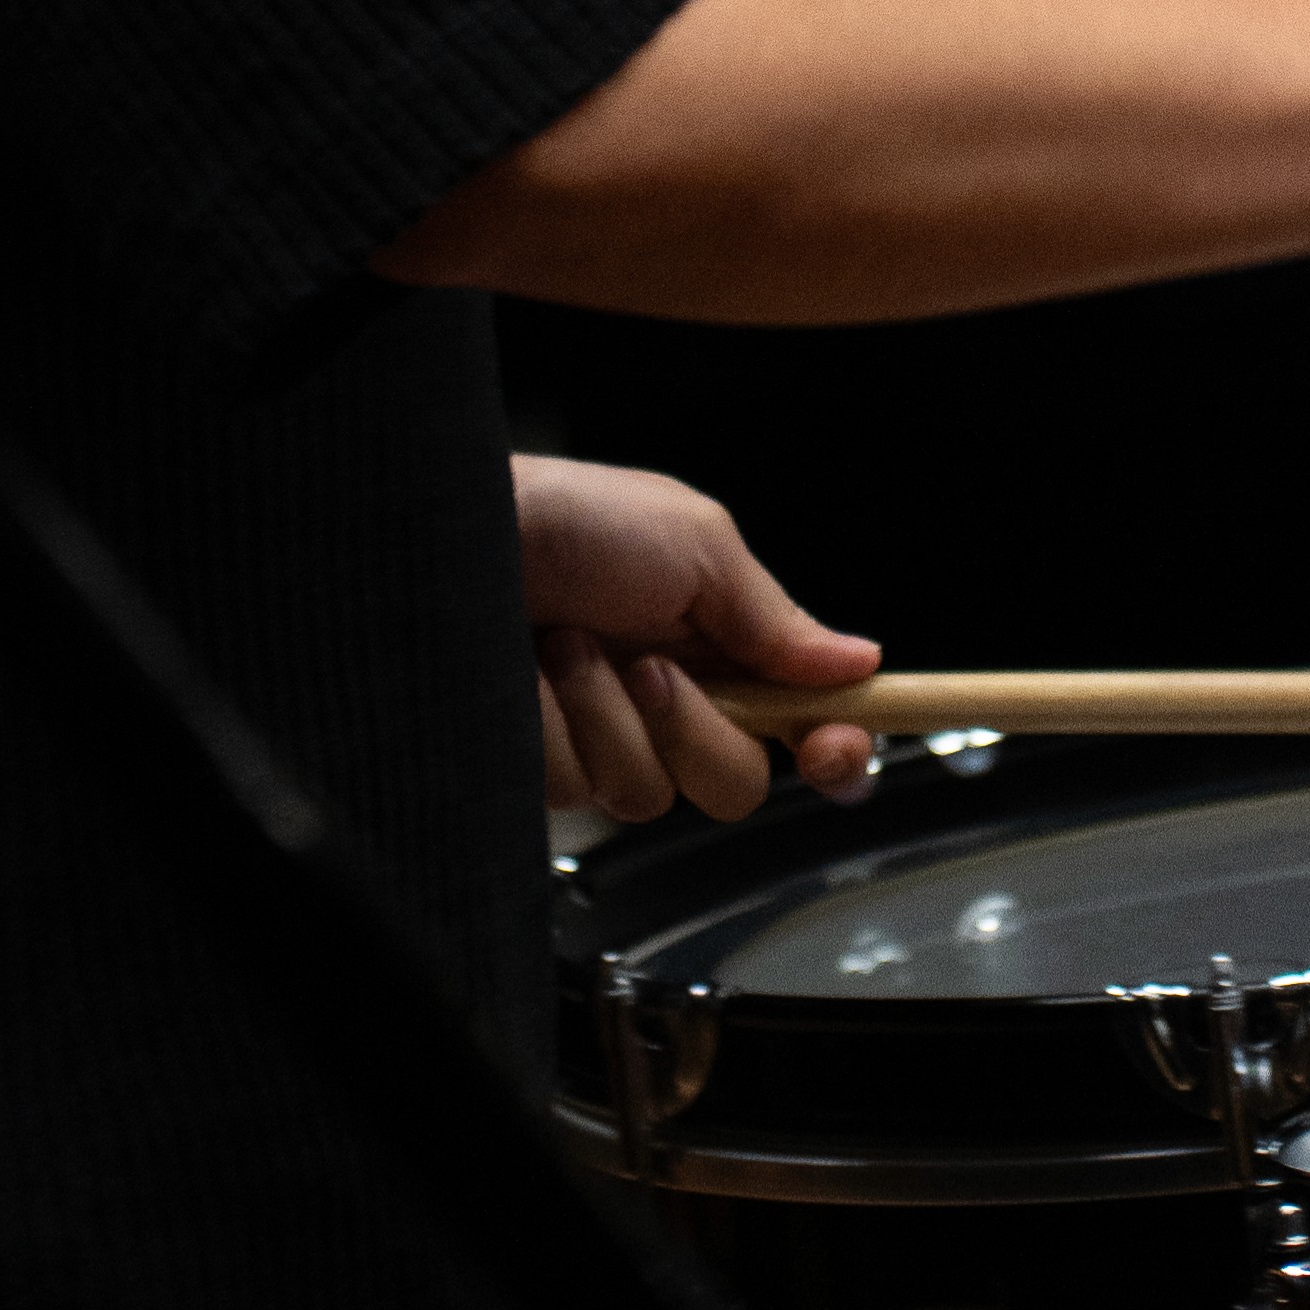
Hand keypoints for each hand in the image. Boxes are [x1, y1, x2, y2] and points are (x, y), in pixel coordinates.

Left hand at [514, 452, 881, 824]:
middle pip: (734, 783)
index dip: (833, 748)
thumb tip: (858, 661)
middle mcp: (667, 702)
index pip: (801, 725)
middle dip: (698, 730)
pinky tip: (525, 677)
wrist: (451, 531)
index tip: (830, 748)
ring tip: (565, 642)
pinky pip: (574, 788)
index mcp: (718, 646)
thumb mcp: (694, 542)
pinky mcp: (539, 767)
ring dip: (608, 713)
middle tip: (652, 666)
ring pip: (649, 793)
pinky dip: (553, 726)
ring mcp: (601, 739)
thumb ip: (773, 617)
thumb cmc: (568, 517)